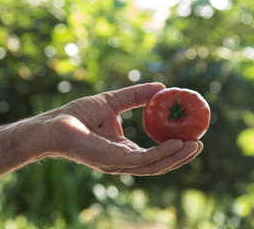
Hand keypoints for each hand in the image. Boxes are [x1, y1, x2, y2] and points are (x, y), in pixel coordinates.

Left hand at [42, 83, 202, 175]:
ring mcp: (118, 164)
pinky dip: (161, 153)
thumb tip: (161, 87)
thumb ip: (136, 96)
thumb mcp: (114, 101)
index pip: (154, 153)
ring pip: (154, 165)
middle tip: (199, 144)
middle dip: (180, 156)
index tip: (191, 135)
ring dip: (176, 157)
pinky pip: (142, 160)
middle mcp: (123, 161)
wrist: (53, 123)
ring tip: (195, 145)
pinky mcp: (111, 161)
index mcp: (124, 151)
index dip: (173, 147)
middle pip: (158, 163)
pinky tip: (176, 144)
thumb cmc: (79, 114)